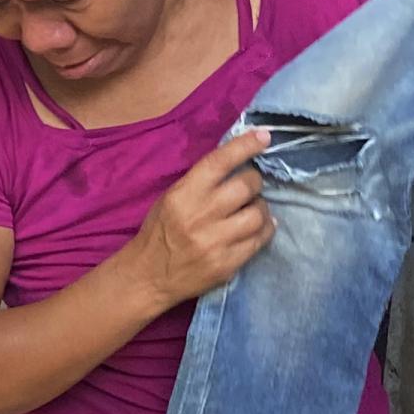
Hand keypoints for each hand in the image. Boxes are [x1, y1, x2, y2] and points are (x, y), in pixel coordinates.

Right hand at [126, 128, 271, 306]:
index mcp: (183, 194)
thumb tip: (239, 161)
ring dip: (261, 208)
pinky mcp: (227, 264)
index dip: (245, 146)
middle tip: (250, 186)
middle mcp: (200, 216)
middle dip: (254, 182)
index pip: (219, 162)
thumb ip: (201, 182)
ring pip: (258, 214)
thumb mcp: (171, 198)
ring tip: (253, 210)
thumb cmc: (160, 231)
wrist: (148, 276)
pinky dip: (264, 230)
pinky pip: (259, 240)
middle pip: (246, 186)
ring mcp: (215, 242)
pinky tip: (259, 227)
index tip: (265, 136)